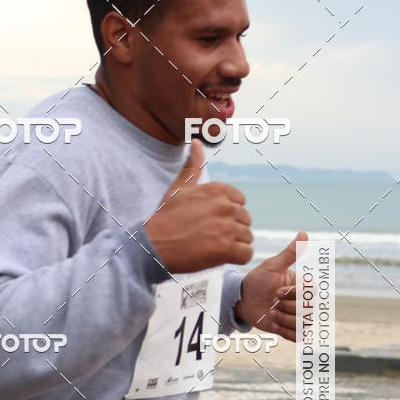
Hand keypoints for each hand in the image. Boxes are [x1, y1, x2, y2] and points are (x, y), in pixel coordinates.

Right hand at [145, 139, 253, 272]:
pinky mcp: (225, 248)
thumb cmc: (165, 218)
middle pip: (245, 220)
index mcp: (217, 189)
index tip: (212, 221)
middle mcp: (224, 205)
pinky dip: (236, 258)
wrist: (152, 245)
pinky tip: (220, 256)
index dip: (228, 213)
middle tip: (210, 237)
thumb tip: (197, 141)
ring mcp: (226, 227)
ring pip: (247, 237)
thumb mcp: (179, 187)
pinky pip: (246, 254)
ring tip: (213, 247)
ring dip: (234, 245)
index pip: (240, 201)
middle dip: (231, 230)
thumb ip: (193, 166)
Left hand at [235, 231, 308, 341]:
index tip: (276, 290)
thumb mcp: (272, 266)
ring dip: (282, 319)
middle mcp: (305, 301)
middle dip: (284, 307)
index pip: (310, 294)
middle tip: (271, 302)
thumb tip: (304, 233)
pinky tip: (273, 323)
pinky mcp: (292, 330)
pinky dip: (284, 331)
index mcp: (304, 285)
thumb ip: (290, 253)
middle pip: (306, 310)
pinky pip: (298, 337)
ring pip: (302, 324)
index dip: (292, 294)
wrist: (243, 301)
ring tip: (271, 312)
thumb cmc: (257, 280)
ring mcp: (300, 316)